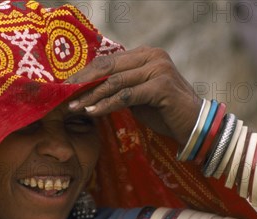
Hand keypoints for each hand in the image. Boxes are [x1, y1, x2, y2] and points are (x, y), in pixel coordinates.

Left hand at [66, 46, 201, 145]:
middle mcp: (152, 56)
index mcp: (145, 54)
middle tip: (63, 96)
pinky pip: (126, 95)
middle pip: (108, 67)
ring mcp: (158, 69)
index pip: (108, 61)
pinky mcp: (161, 86)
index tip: (66, 87)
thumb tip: (88, 89)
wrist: (194, 125)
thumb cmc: (164, 112)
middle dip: (83, 83)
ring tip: (73, 107)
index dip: (85, 73)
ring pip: (115, 82)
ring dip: (91, 96)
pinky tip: (92, 113)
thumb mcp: (137, 95)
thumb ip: (119, 87)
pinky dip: (106, 105)